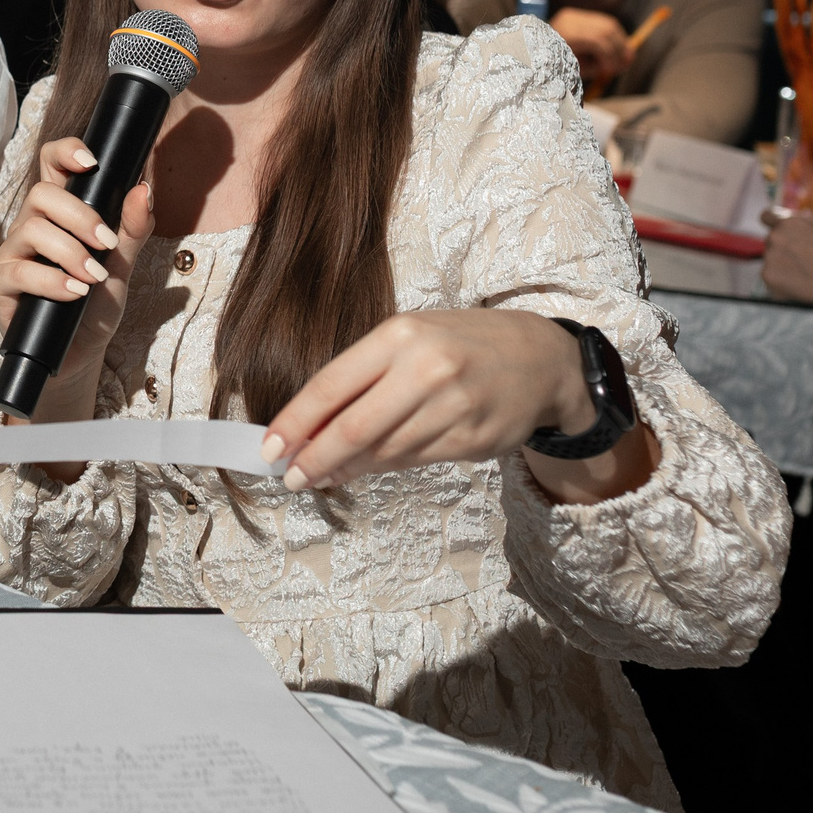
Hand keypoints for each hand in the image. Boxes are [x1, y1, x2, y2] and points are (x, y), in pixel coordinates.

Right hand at [0, 134, 153, 422]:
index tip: (91, 162)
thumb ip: (133, 228)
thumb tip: (142, 189)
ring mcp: (13, 253)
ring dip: (70, 252)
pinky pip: (19, 271)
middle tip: (106, 244)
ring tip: (93, 278)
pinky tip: (74, 294)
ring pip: (32, 229)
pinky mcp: (1, 284)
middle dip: (80, 216)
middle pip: (42, 193)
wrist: (79, 353)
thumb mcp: (121, 265)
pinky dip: (52, 281)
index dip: (65, 152)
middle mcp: (31, 226)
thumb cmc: (95, 304)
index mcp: (58, 213)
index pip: (51, 165)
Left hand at [264, 309, 655, 503]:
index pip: (332, 385)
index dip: (296, 422)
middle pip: (354, 428)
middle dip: (315, 458)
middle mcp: (427, 369)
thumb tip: (309, 426)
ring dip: (346, 468)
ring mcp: (454, 407)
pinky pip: (413, 461)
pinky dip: (382, 468)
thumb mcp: (410, 338)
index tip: (270, 448)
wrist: (541, 358)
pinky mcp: (473, 440)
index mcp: (401, 335)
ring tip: (321, 474)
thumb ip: (362, 377)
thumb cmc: (460, 343)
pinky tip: (364, 468)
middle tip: (291, 477)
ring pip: (383, 451)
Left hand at [549, 8, 631, 88]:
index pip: (596, 40)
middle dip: (619, 48)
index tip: (612, 70)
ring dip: (621, 41)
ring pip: (607, 24)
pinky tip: (620, 48)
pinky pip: (603, 22)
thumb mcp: (575, 70)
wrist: (531, 51)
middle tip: (625, 64)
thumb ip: (600, 66)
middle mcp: (568, 20)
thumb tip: (627, 62)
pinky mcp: (577, 14)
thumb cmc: (552, 66)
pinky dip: (615, 35)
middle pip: (605, 29)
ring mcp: (573, 15)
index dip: (609, 55)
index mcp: (564, 35)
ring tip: (626, 58)